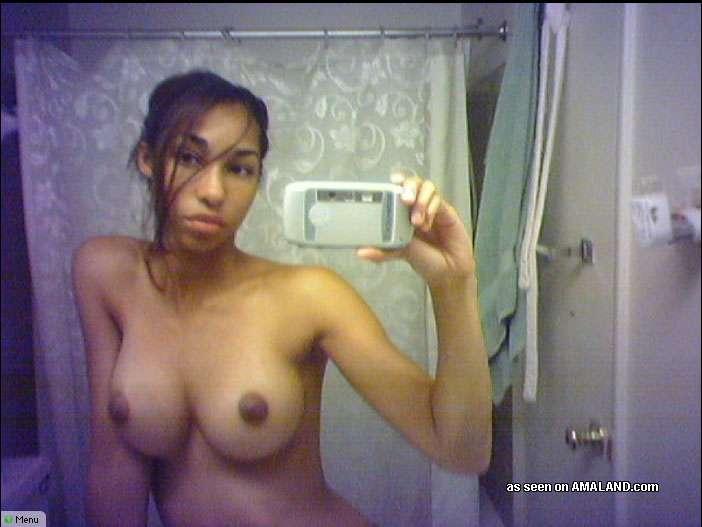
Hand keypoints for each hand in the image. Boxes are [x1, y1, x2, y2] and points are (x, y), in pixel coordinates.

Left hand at [357, 172, 475, 286]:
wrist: (450, 272)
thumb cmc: (425, 261)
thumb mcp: (401, 254)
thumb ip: (383, 251)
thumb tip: (361, 252)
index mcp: (403, 214)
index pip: (398, 189)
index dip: (395, 182)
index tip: (391, 182)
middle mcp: (417, 208)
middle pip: (413, 182)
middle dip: (409, 186)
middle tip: (406, 200)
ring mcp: (432, 208)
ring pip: (427, 187)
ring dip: (421, 200)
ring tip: (417, 221)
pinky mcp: (446, 212)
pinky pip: (438, 200)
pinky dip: (431, 208)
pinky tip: (427, 223)